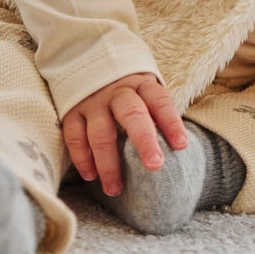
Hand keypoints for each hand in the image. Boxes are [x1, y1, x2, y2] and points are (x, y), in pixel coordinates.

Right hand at [62, 73, 187, 196]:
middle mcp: (118, 91)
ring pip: (101, 133)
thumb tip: (177, 147)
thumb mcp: (144, 90)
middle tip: (154, 166)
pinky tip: (90, 176)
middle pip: (132, 114)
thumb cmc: (127, 89)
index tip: (181, 145)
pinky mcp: (72, 111)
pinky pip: (75, 136)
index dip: (171, 122)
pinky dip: (82, 158)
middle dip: (144, 141)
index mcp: (141, 84)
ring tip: (115, 188)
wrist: (89, 65)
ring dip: (108, 163)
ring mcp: (94, 101)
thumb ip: (155, 113)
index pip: (160, 101)